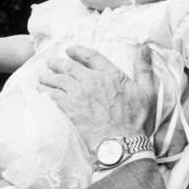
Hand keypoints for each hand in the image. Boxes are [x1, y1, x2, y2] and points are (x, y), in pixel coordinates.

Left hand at [38, 44, 156, 153]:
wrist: (120, 141)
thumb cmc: (135, 118)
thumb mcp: (147, 90)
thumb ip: (143, 67)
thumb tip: (144, 47)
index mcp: (110, 74)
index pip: (90, 56)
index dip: (78, 51)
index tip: (69, 50)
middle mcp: (92, 80)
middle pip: (70, 67)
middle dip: (57, 64)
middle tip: (50, 63)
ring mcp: (78, 94)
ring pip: (58, 80)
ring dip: (48, 77)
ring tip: (42, 78)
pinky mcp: (69, 108)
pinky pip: (52, 96)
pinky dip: (45, 92)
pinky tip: (40, 92)